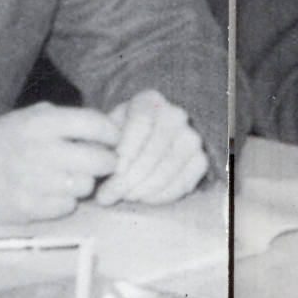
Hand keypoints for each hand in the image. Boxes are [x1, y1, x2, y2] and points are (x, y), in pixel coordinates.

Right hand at [0, 103, 120, 221]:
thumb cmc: (4, 141)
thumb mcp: (30, 117)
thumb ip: (66, 120)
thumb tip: (108, 131)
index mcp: (41, 122)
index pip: (96, 124)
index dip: (112, 134)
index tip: (113, 140)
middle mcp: (39, 150)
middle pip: (99, 160)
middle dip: (107, 162)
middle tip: (103, 163)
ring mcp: (33, 181)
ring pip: (86, 186)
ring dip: (84, 183)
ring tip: (70, 177)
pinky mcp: (28, 207)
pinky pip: (67, 206)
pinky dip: (65, 201)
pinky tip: (52, 192)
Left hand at [93, 90, 209, 205]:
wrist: (145, 143)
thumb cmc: (119, 137)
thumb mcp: (106, 131)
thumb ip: (99, 144)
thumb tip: (98, 162)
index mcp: (149, 101)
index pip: (142, 121)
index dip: (128, 146)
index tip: (115, 168)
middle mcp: (175, 115)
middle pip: (155, 149)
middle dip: (129, 177)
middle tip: (108, 195)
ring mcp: (191, 138)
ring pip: (168, 168)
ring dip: (142, 189)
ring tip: (122, 196)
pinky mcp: (200, 160)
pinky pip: (182, 183)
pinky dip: (160, 195)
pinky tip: (142, 197)